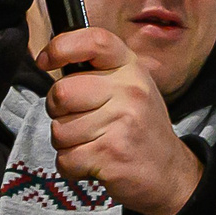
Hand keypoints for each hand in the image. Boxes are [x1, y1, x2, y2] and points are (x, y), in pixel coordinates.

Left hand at [39, 25, 202, 214]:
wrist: (169, 173)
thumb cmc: (139, 128)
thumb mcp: (129, 87)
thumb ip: (97, 72)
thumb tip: (49, 59)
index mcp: (131, 69)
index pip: (93, 42)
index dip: (61, 47)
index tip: (45, 61)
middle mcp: (129, 91)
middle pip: (61, 93)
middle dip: (58, 113)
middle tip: (81, 121)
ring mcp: (122, 122)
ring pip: (59, 130)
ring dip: (67, 144)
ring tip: (93, 144)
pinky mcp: (111, 154)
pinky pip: (66, 159)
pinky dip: (72, 167)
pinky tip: (94, 163)